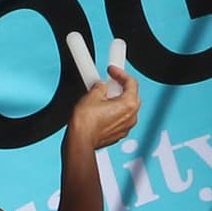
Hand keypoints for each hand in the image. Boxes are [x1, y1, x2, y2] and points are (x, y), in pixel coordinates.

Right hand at [61, 33, 140, 154]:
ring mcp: (125, 127)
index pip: (132, 82)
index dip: (121, 73)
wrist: (80, 140)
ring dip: (117, 100)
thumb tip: (101, 86)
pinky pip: (119, 119)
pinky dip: (113, 113)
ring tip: (103, 96)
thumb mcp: (92, 94)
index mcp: (129, 105)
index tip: (113, 70)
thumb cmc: (86, 122)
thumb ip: (101, 86)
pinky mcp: (117, 134)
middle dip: (120, 87)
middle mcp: (131, 117)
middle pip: (131, 96)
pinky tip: (102, 110)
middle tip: (109, 81)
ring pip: (125, 109)